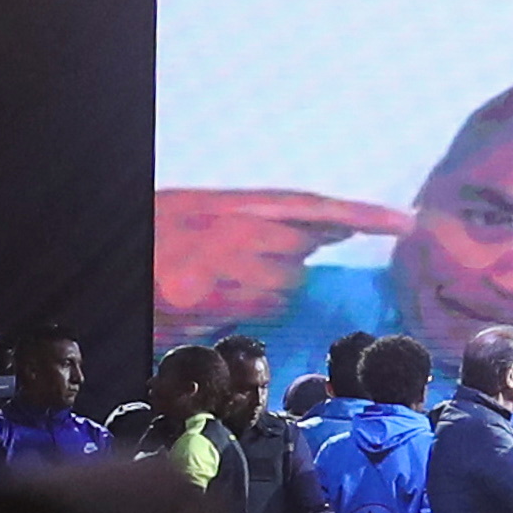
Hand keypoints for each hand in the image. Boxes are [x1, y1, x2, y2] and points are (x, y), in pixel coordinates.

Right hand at [155, 187, 402, 332]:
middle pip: (297, 253)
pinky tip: (204, 292)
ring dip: (256, 284)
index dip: (362, 216)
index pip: (316, 208)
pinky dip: (236, 303)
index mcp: (235, 203)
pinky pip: (246, 309)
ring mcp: (223, 272)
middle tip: (241, 255)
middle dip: (282, 256)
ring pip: (276, 286)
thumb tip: (322, 231)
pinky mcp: (208, 303)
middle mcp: (235, 235)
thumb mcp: (201, 211)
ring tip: (209, 273)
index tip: (404, 223)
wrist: (108, 259)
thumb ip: (261, 218)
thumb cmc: (151, 234)